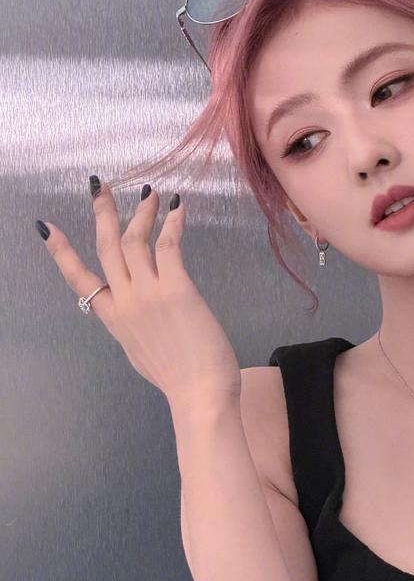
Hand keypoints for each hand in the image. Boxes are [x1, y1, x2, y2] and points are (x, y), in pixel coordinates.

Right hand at [37, 178, 241, 405]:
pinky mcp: (176, 290)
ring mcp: (149, 295)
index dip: (61, 252)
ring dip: (141, 211)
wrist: (200, 395)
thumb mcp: (143, 353)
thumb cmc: (180, 379)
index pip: (79, 280)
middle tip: (100, 185)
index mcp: (114, 320)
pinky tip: (178, 207)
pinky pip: (169, 246)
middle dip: (101, 212)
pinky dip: (173, 223)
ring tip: (151, 193)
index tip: (45, 227)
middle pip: (106, 247)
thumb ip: (135, 328)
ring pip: (134, 240)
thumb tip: (138, 317)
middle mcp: (126, 302)